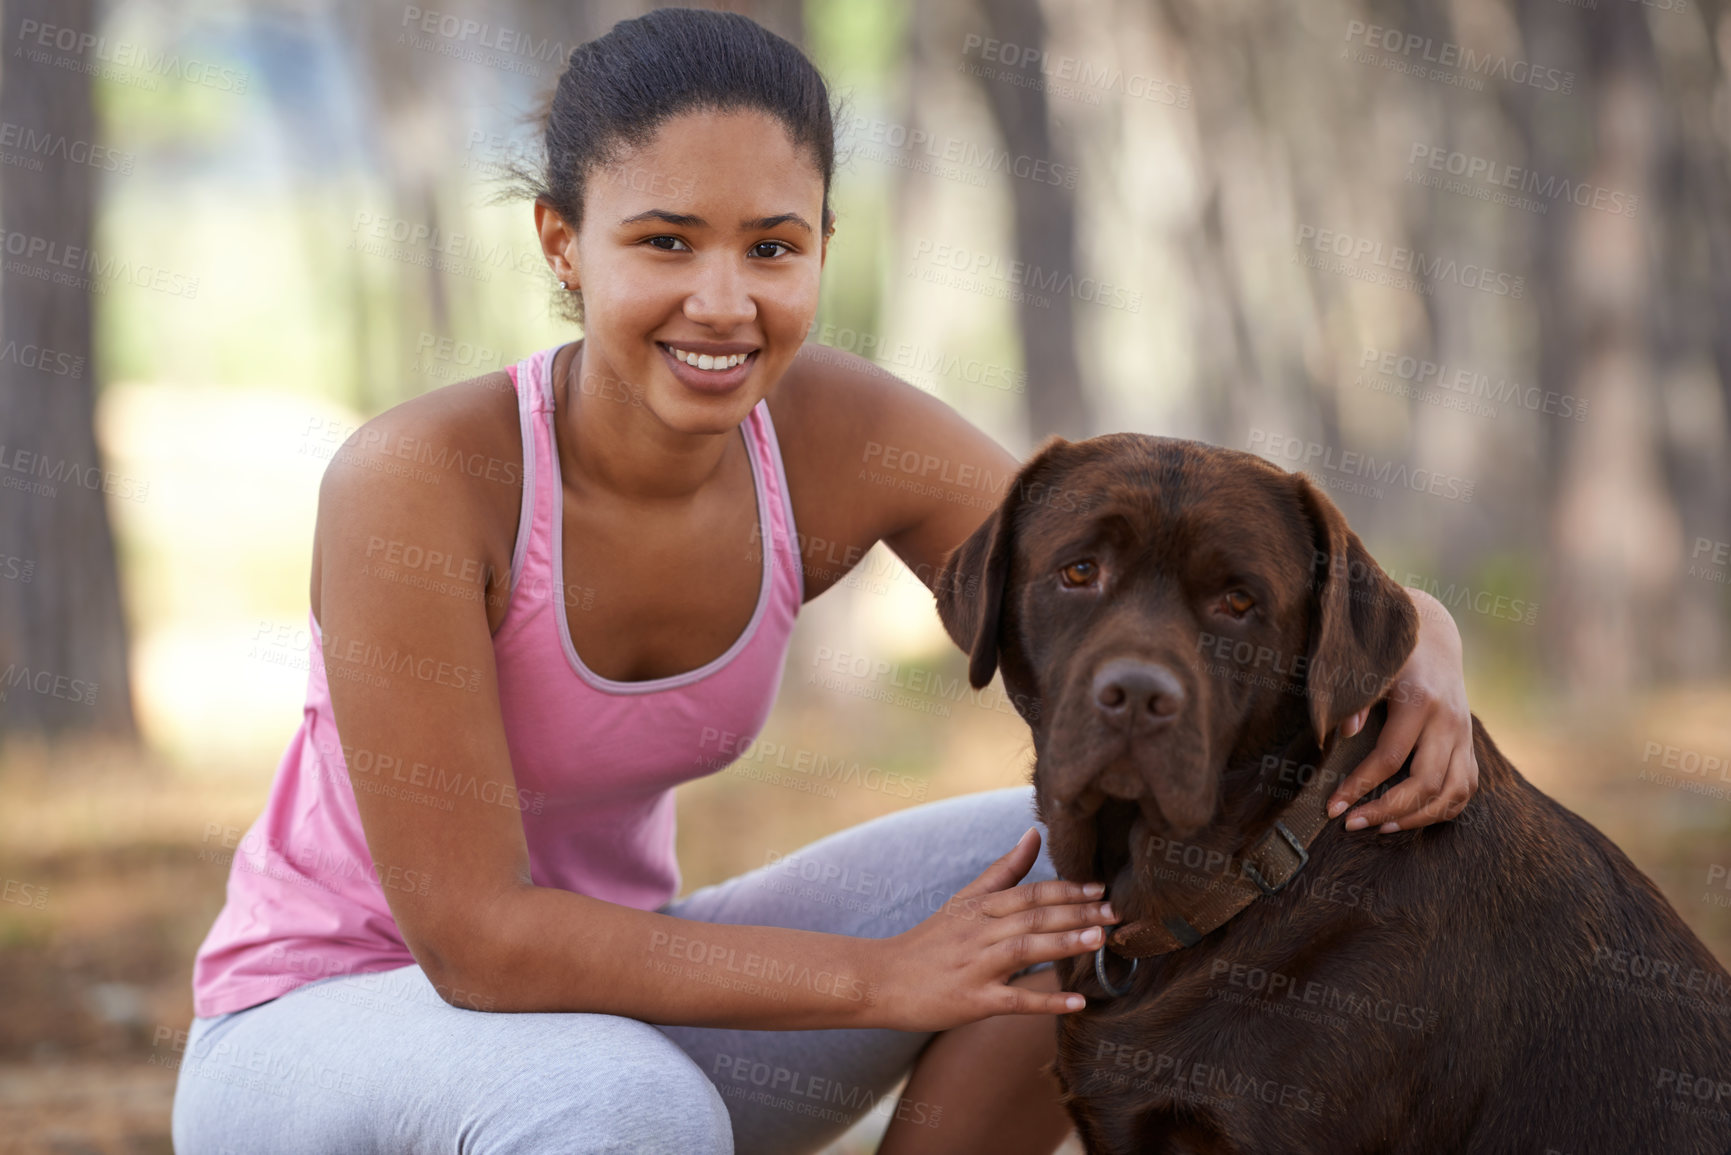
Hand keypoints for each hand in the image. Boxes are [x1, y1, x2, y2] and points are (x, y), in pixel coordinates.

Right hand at [870, 827, 1116, 1032]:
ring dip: (1064, 945)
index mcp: (980, 907)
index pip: (1030, 892)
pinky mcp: (972, 1001)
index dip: (1066, 889)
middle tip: (1116, 912)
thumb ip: (1003, 869)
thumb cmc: (929, 941)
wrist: (881, 979)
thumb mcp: (964, 899)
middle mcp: (979, 932)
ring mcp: (975, 967)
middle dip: (1077, 913)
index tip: (1101, 888)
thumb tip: (1034, 833)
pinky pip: (1014, 1000)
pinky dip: (1046, 1001)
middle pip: (1033, 917)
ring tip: (1099, 941)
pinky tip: (1076, 1003)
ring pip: (1024, 950)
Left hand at [1325, 587, 1479, 832]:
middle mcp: (1448, 722)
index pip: (1389, 758)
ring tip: (1381, 828)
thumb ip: (1356, 700)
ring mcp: (1464, 735)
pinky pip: (1466, 788)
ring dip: (1417, 818)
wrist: (1434, 638)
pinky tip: (1413, 818)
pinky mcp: (1470, 744)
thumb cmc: (1392, 654)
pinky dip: (1443, 810)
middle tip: (1353, 824)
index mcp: (1419, 702)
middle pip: (1425, 783)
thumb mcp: (1370, 667)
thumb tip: (1344, 734)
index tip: (1334, 808)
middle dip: (1387, 810)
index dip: (1359, 787)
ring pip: (1452, 793)